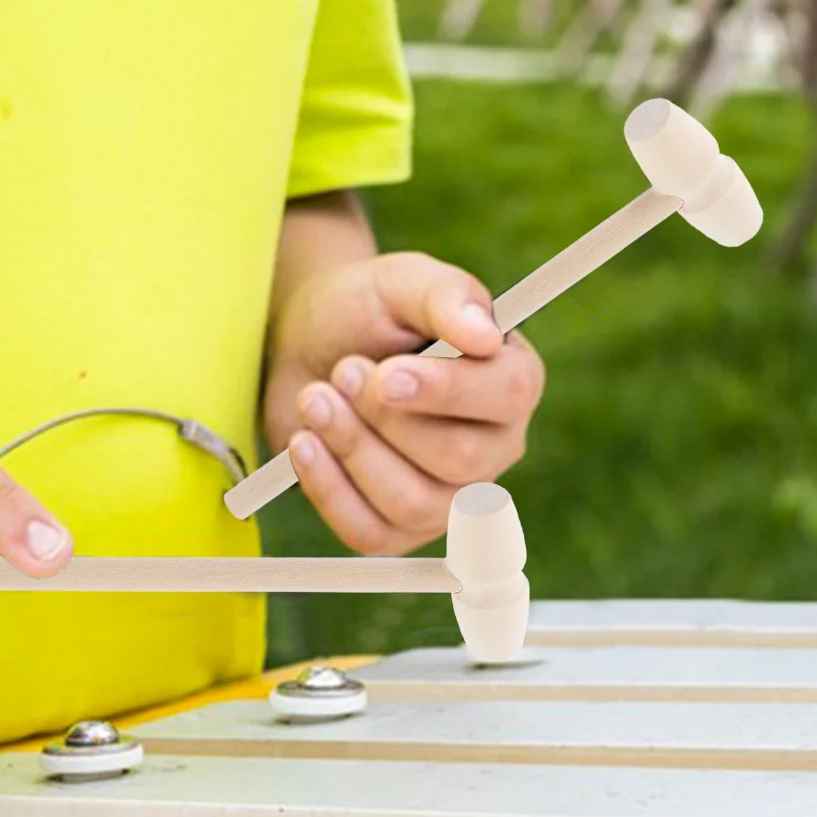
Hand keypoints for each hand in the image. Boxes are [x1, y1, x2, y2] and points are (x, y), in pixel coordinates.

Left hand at [263, 252, 544, 553]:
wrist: (308, 346)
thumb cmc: (366, 311)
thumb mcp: (402, 282)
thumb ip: (446, 296)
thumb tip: (486, 334)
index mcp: (512, 379)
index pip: (508, 396)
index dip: (445, 390)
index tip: (386, 373)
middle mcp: (493, 446)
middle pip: (458, 459)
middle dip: (385, 418)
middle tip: (341, 372)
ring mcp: (449, 496)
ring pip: (414, 503)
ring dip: (352, 449)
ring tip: (315, 398)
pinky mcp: (397, 529)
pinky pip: (370, 534)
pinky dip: (328, 490)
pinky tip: (304, 443)